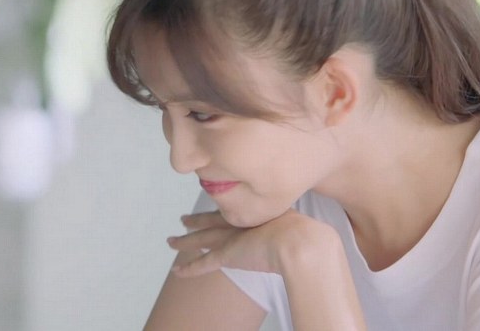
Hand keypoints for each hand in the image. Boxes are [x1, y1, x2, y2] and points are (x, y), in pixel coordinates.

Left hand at [167, 209, 334, 278]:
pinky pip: (203, 263)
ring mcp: (231, 239)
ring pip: (201, 240)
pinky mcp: (227, 256)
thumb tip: (308, 230)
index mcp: (252, 212)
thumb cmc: (302, 232)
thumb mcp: (296, 221)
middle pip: (210, 221)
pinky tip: (177, 272)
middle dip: (196, 221)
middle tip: (183, 219)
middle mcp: (238, 222)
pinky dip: (189, 268)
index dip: (218, 210)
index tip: (210, 208)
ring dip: (185, 241)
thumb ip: (293, 224)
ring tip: (172, 241)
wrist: (298, 241)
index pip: (230, 210)